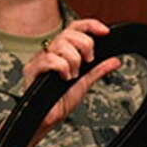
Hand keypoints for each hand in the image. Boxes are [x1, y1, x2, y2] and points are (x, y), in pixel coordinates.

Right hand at [20, 17, 122, 146]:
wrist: (48, 120)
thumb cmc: (60, 102)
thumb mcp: (85, 83)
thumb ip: (98, 70)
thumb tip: (115, 61)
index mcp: (61, 52)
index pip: (74, 28)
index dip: (90, 26)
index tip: (105, 32)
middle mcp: (48, 53)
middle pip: (68, 33)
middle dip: (84, 45)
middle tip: (88, 61)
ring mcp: (39, 60)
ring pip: (60, 44)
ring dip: (73, 60)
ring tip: (72, 75)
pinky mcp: (31, 70)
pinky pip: (49, 59)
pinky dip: (61, 68)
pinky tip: (63, 78)